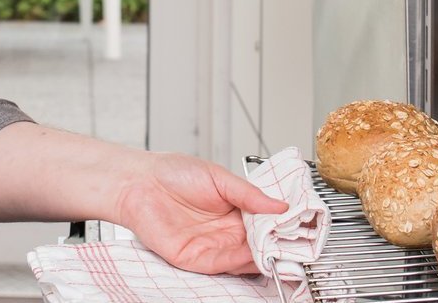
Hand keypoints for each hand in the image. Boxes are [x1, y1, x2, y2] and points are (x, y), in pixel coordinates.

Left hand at [111, 153, 288, 275]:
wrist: (139, 181)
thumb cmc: (173, 173)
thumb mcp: (218, 177)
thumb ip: (248, 194)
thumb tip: (280, 205)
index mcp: (235, 210)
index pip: (265, 225)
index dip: (280, 227)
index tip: (297, 227)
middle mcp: (225, 231)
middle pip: (258, 245)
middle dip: (276, 246)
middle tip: (294, 244)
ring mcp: (211, 246)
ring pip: (244, 259)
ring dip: (261, 256)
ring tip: (278, 250)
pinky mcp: (195, 258)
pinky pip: (222, 265)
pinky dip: (239, 262)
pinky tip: (253, 254)